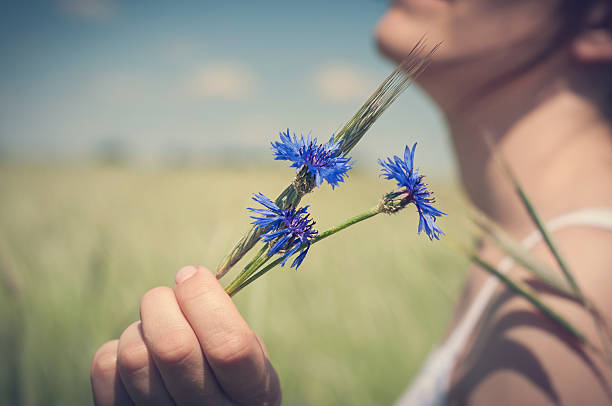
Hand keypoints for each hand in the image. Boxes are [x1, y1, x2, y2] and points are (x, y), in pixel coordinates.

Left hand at [91, 266, 280, 405]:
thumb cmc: (230, 380)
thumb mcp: (253, 358)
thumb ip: (228, 324)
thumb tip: (188, 278)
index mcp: (254, 395)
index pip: (229, 347)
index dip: (205, 300)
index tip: (193, 275)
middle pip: (173, 348)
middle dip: (163, 303)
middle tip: (169, 296)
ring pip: (134, 356)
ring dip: (141, 327)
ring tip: (155, 330)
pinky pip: (105, 370)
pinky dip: (116, 348)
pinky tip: (140, 354)